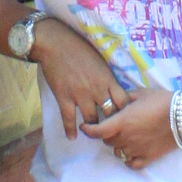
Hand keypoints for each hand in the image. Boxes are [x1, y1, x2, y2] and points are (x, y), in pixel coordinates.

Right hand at [30, 18, 121, 139]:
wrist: (55, 44)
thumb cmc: (79, 48)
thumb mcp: (100, 60)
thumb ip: (107, 77)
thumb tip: (114, 89)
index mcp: (108, 79)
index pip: (123, 102)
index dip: (125, 112)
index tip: (124, 117)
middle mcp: (97, 89)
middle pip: (110, 114)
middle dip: (111, 123)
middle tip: (111, 130)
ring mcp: (80, 95)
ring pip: (91, 120)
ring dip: (93, 128)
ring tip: (93, 133)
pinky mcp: (64, 97)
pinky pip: (69, 118)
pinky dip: (70, 130)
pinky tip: (72, 137)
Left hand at [84, 87, 179, 171]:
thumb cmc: (162, 101)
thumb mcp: (140, 93)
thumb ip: (125, 98)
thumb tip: (117, 101)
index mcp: (122, 122)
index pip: (97, 132)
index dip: (88, 130)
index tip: (85, 127)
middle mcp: (126, 138)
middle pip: (107, 141)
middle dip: (107, 134)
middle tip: (115, 126)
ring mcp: (137, 150)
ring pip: (118, 153)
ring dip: (118, 145)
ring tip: (126, 137)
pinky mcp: (148, 158)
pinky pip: (131, 163)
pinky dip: (128, 159)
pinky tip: (132, 151)